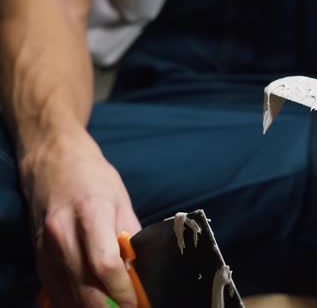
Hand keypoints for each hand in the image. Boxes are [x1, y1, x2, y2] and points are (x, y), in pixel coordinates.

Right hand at [20, 131, 140, 306]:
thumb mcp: (122, 201)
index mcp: (91, 215)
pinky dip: (71, 302)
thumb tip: (140, 272)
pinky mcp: (38, 254)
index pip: (106, 266)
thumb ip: (130, 238)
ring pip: (67, 294)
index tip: (137, 304)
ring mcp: (46, 246)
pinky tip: (88, 305)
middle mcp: (63, 234)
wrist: (53, 162)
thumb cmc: (94, 178)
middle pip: (85, 287)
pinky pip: (54, 288)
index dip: (123, 292)